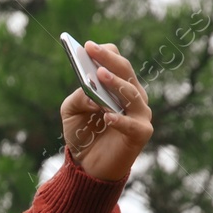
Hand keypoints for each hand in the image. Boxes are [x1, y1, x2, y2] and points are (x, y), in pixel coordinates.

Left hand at [61, 40, 152, 182]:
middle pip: (125, 71)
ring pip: (131, 93)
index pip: (117, 62)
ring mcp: (140, 113)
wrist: (89, 165)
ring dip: (115, 84)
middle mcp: (133, 95)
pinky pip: (132, 124)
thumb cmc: (83, 134)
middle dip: (108, 60)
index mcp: (118, 85)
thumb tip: (89, 92)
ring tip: (99, 76)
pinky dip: (119, 119)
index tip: (87, 46)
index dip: (104, 53)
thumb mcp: (70, 112)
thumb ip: (76, 98)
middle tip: (93, 51)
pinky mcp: (141, 133)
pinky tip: (106, 115)